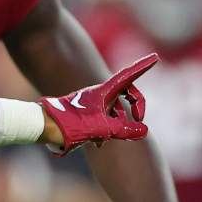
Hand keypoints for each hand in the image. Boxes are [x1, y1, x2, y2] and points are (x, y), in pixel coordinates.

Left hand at [38, 54, 156, 153]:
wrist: (46, 127)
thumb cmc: (71, 123)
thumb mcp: (101, 127)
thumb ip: (124, 129)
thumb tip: (144, 131)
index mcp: (105, 91)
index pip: (128, 76)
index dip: (142, 67)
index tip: (155, 57)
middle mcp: (100, 94)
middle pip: (127, 95)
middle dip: (135, 107)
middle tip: (139, 119)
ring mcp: (94, 103)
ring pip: (116, 111)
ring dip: (118, 124)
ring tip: (105, 137)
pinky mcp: (87, 114)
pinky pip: (105, 120)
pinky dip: (107, 130)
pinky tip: (97, 144)